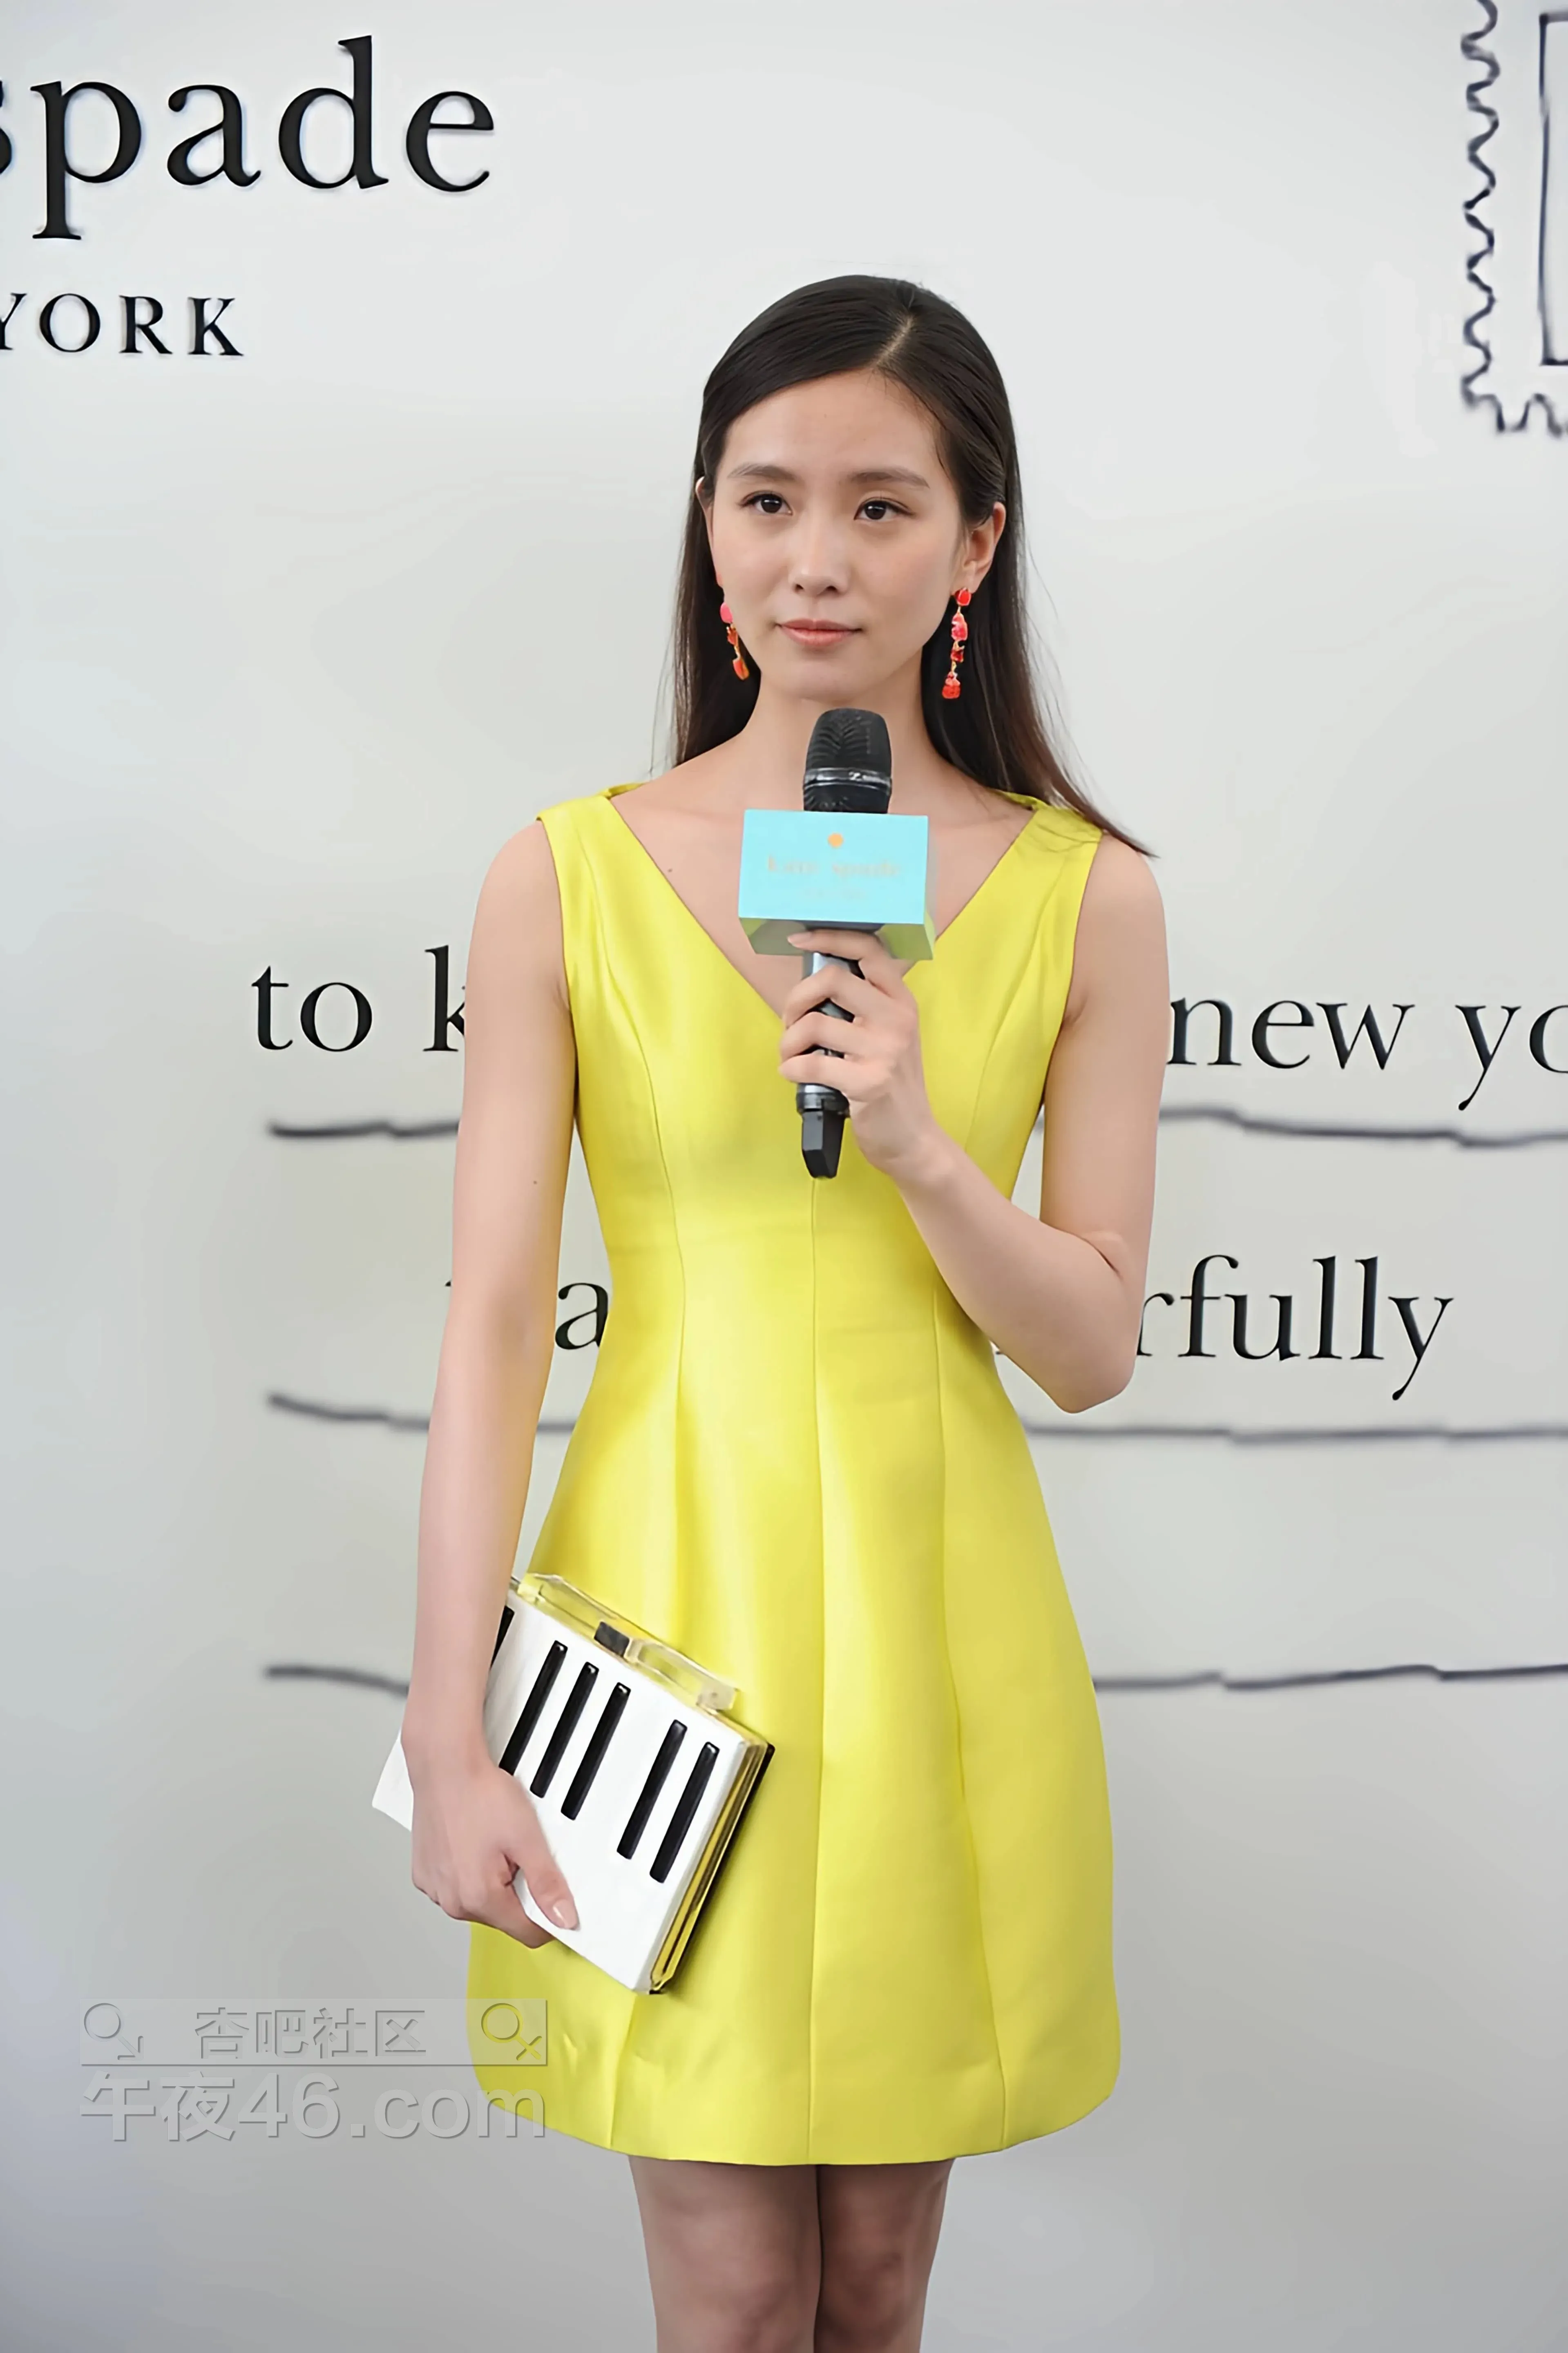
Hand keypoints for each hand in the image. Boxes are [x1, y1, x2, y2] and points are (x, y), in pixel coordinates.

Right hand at [408, 1748, 577, 1947]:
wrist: (445, 1766)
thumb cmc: (480, 1795)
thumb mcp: (527, 1839)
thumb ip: (548, 1885)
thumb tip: (564, 1918)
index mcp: (479, 1898)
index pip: (527, 1933)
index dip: (548, 1917)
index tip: (551, 1894)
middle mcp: (452, 1901)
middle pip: (503, 1916)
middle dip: (517, 1890)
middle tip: (516, 1851)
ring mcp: (434, 1889)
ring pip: (479, 1901)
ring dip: (492, 1881)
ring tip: (492, 1843)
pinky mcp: (424, 1875)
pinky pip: (457, 1886)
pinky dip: (469, 1871)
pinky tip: (472, 1843)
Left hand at [780, 927, 944, 1181]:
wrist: (913, 1139)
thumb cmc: (891, 1085)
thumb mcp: (889, 1037)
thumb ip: (864, 1007)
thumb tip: (814, 982)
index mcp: (902, 1002)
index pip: (869, 951)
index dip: (829, 937)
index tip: (800, 939)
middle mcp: (897, 1021)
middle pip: (832, 980)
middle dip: (796, 999)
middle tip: (790, 1022)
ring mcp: (884, 1051)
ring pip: (814, 1024)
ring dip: (788, 1041)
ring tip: (790, 1055)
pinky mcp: (868, 1083)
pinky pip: (810, 1063)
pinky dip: (790, 1068)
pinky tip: (792, 1075)